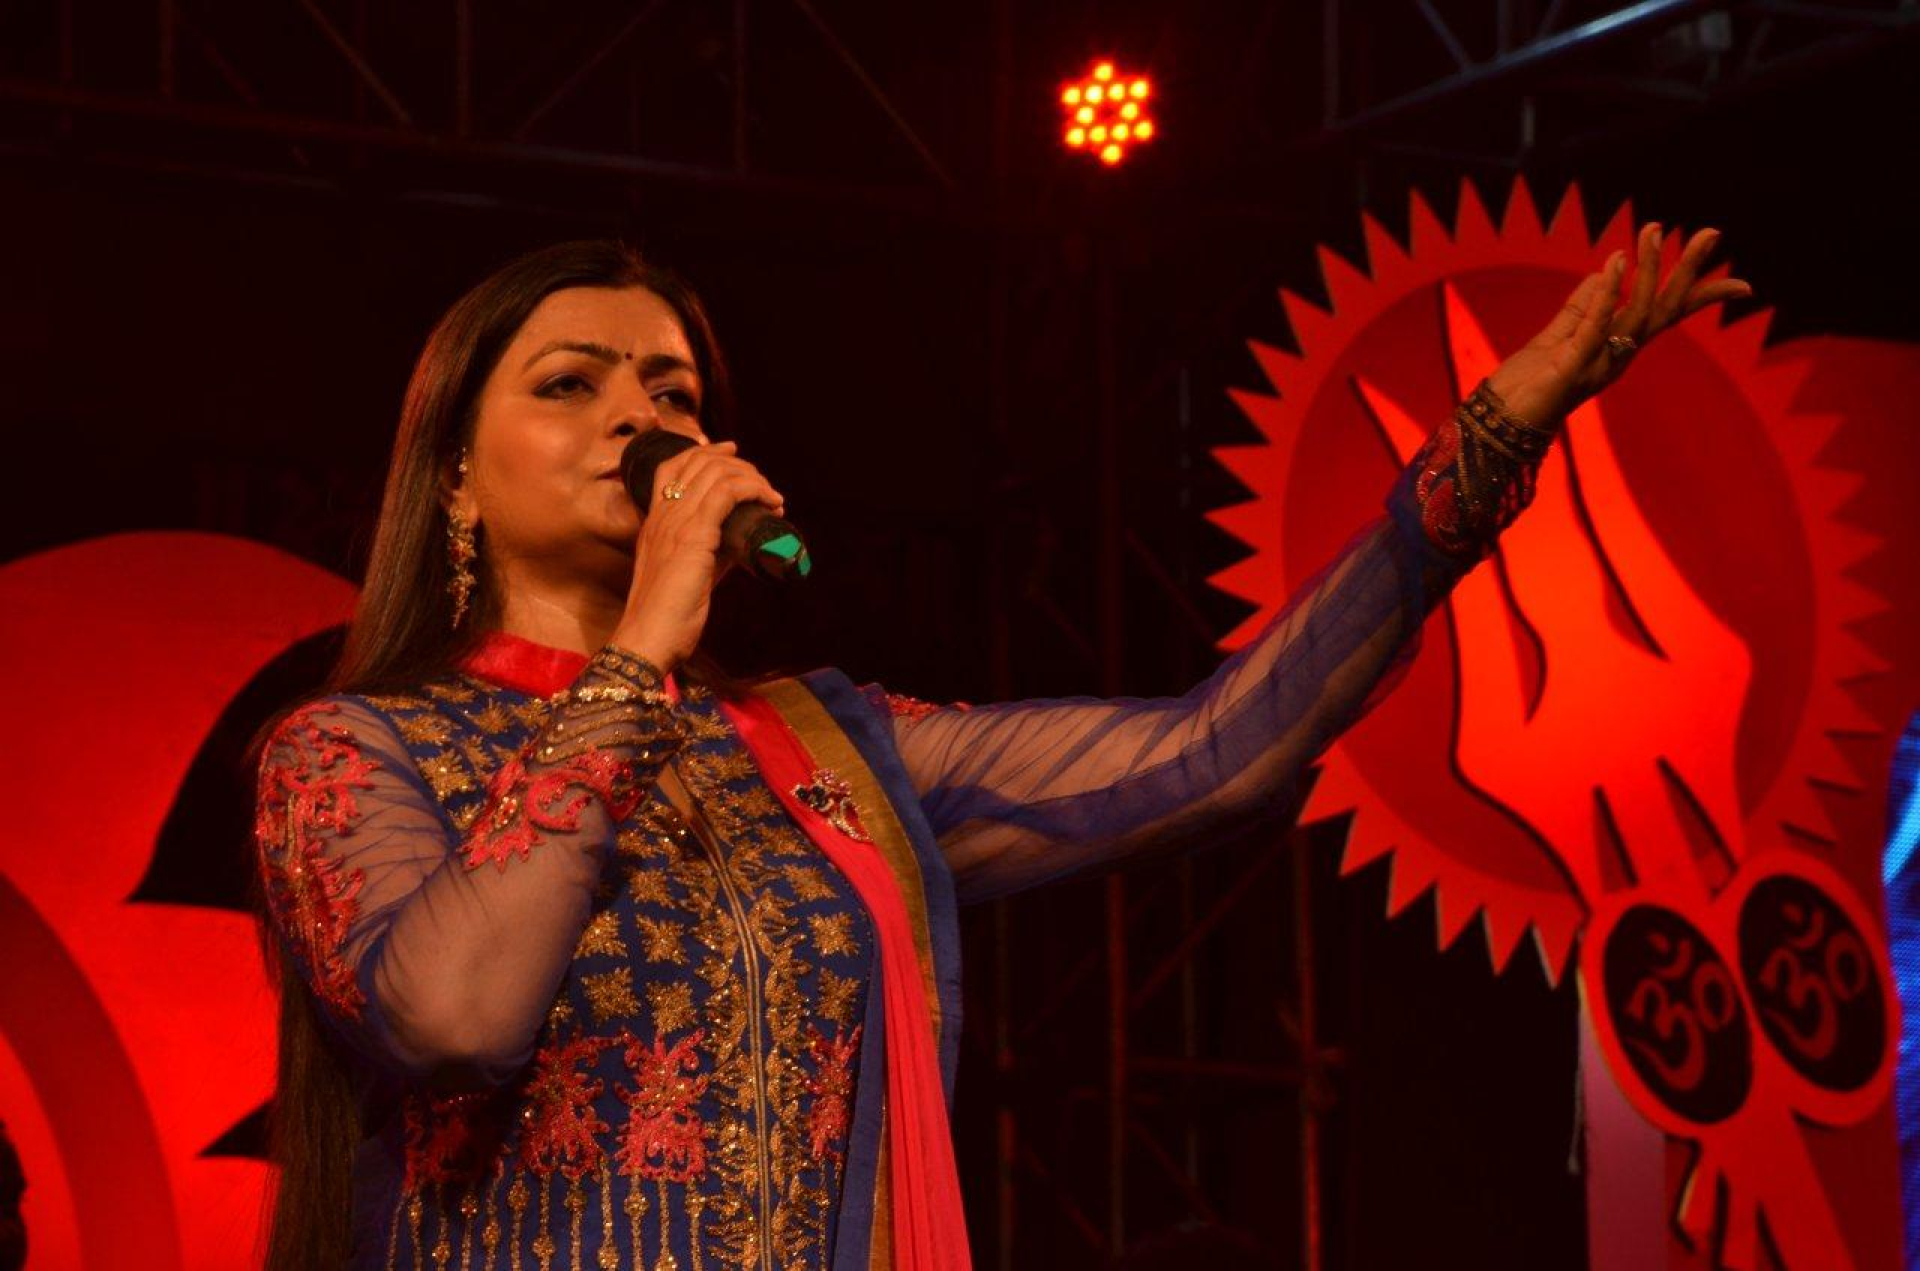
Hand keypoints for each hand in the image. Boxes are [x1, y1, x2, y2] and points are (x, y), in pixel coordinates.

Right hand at [609, 439, 784, 672]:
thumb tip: (741, 544)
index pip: (673, 466)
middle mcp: (662, 515)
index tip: (732, 453)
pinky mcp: (693, 536)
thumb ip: (714, 555)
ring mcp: (675, 523)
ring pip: (715, 472)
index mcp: (654, 522)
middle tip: (763, 483)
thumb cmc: (667, 617)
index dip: (703, 452)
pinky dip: (753, 489)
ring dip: (751, 477)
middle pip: (697, 461)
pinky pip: (726, 493)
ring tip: (772, 496)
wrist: (648, 639)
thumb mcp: (692, 576)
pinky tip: (769, 501)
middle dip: (737, 463)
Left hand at [1487, 223, 1752, 425]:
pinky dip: (1606, 294)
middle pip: (1663, 310)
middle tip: (1710, 232)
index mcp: (1617, 347)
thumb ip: (1582, 307)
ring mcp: (1596, 362)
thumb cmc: (1526, 385)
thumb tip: (1607, 269)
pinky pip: (1594, 326)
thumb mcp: (1558, 337)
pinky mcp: (1570, 367)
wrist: (1497, 424)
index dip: (1701, 297)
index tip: (1742, 283)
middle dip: (1688, 272)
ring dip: (1646, 270)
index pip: (1666, 316)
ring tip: (1653, 231)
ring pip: (1635, 313)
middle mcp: (1616, 356)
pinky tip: (1615, 263)